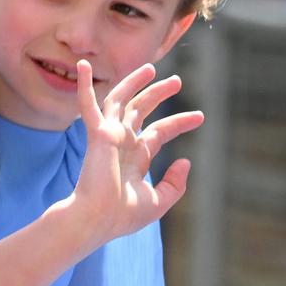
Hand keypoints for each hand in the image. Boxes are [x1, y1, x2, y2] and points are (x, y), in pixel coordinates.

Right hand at [67, 60, 203, 244]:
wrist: (98, 219)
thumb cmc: (124, 216)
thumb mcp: (159, 201)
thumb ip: (175, 183)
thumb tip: (186, 162)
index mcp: (135, 158)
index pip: (159, 132)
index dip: (180, 122)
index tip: (200, 116)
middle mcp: (122, 143)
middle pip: (142, 110)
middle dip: (158, 94)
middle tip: (177, 81)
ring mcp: (109, 136)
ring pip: (121, 100)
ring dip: (134, 83)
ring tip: (151, 68)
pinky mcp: (97, 134)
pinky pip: (89, 105)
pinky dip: (86, 86)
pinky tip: (84, 66)